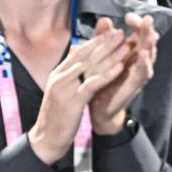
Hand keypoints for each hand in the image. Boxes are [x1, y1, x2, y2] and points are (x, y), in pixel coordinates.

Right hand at [28, 24, 131, 164]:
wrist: (46, 138)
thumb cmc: (57, 115)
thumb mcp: (61, 90)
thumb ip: (70, 72)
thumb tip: (76, 52)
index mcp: (58, 72)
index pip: (80, 51)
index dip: (97, 41)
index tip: (111, 32)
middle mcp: (60, 76)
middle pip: (86, 55)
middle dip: (105, 43)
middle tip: (120, 33)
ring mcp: (65, 88)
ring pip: (90, 66)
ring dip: (111, 55)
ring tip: (125, 46)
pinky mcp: (72, 101)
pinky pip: (92, 84)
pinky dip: (107, 74)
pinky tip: (119, 68)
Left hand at [88, 13, 157, 134]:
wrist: (97, 107)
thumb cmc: (101, 78)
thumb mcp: (100, 54)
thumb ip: (102, 37)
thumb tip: (104, 19)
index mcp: (130, 50)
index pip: (138, 32)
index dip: (136, 23)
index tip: (129, 16)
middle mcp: (138, 59)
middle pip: (147, 40)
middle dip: (147, 29)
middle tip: (147, 19)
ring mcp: (138, 72)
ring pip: (150, 56)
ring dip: (151, 45)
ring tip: (152, 34)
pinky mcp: (135, 85)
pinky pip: (143, 74)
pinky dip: (145, 64)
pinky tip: (143, 55)